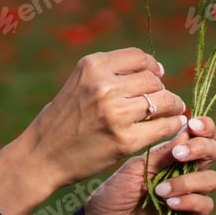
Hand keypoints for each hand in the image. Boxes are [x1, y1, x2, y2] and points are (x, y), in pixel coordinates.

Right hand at [0, 48, 185, 214]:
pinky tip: (173, 127)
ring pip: (163, 100)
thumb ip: (109, 74)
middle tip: (163, 100)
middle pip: (153, 79)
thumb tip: (155, 71)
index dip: (153, 66)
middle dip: (161, 89)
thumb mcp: (78, 84)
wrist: (42, 157)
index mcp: (92, 67)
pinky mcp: (125, 140)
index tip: (157, 75)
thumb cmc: (61, 121)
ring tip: (172, 112)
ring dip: (173, 106)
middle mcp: (104, 86)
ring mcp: (116, 113)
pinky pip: (165, 126)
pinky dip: (174, 125)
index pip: (139, 57)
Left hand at [84, 117, 215, 214]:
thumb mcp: (136, 168)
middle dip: (201, 148)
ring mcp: (189, 196)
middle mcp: (186, 173)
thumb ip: (162, 153)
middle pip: (213, 153)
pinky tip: (169, 204)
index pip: (200, 136)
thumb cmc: (115, 193)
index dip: (204, 127)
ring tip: (160, 190)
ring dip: (188, 181)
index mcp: (173, 157)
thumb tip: (186, 129)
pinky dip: (189, 201)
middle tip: (178, 154)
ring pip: (211, 180)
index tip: (192, 124)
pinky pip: (204, 205)